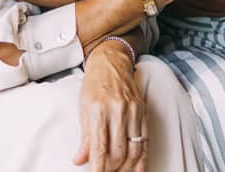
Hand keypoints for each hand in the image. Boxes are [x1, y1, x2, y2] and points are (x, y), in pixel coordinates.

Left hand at [74, 43, 146, 171]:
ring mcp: (133, 111)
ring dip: (126, 167)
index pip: (99, 148)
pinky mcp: (143, 111)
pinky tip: (137, 168)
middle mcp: (118, 110)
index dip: (98, 168)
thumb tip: (80, 160)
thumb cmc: (94, 85)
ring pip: (133, 150)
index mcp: (98, 110)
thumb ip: (85, 137)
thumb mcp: (83, 109)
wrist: (112, 62)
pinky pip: (144, 140)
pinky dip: (141, 158)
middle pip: (118, 152)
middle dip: (111, 170)